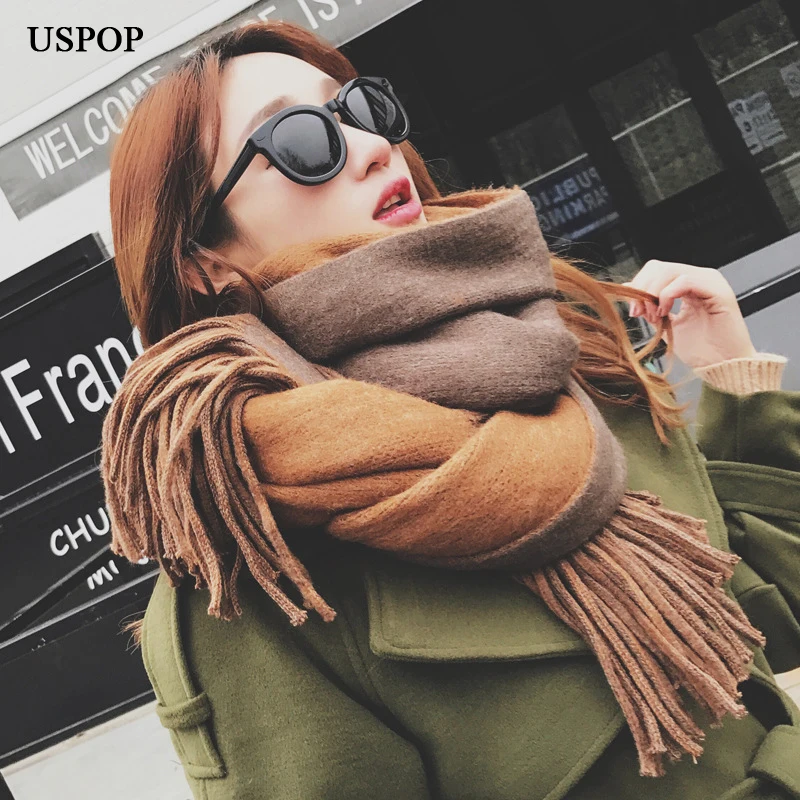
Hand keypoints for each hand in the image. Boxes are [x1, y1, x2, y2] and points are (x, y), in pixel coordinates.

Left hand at [622, 260, 755, 369]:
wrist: (722, 366)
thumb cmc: (701, 349)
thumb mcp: (665, 323)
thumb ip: (650, 305)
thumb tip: (629, 288)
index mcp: (688, 284)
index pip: (656, 270)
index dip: (639, 286)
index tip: (633, 310)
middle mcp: (700, 277)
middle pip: (659, 267)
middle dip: (643, 290)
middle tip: (639, 313)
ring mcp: (710, 281)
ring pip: (670, 271)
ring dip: (653, 294)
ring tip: (654, 316)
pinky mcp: (718, 291)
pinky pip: (686, 281)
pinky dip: (668, 295)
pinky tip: (666, 313)